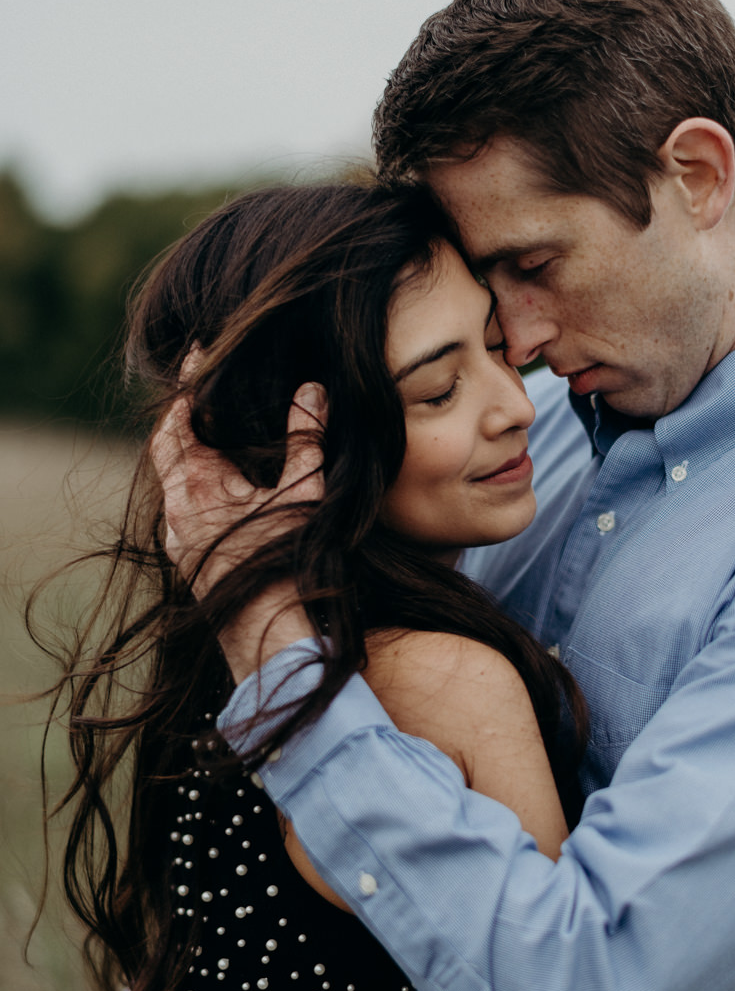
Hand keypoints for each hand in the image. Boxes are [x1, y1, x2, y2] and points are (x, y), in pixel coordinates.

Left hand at [150, 351, 326, 600]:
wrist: (269, 636)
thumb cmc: (288, 563)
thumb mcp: (303, 493)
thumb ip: (306, 438)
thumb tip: (312, 389)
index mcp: (198, 483)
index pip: (178, 418)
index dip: (187, 383)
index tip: (197, 354)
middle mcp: (176, 509)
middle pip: (165, 447)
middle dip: (180, 416)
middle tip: (197, 389)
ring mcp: (177, 538)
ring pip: (169, 481)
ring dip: (184, 453)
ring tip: (207, 433)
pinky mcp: (185, 560)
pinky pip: (178, 509)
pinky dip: (189, 486)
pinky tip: (213, 490)